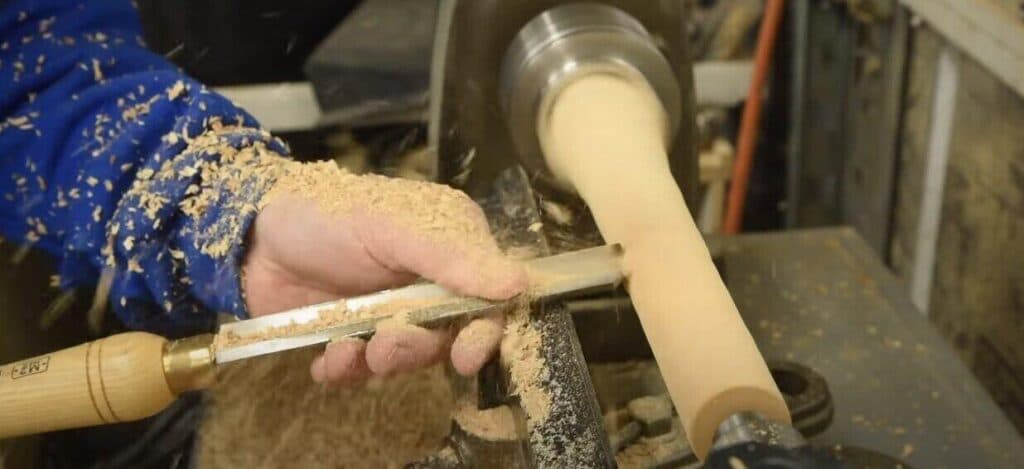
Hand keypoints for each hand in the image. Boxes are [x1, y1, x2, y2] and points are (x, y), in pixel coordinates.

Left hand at [242, 173, 526, 383]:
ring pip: (409, 356)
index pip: (489, 295)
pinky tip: (327, 361)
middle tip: (385, 345)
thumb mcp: (390, 228)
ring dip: (380, 361)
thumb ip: (453, 257)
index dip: (484, 330)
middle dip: (417, 348)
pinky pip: (365, 368)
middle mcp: (428, 279)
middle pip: (450, 335)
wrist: (251, 235)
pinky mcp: (354, 332)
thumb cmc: (326, 215)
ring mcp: (391, 307)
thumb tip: (520, 283)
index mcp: (450, 242)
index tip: (465, 356)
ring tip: (348, 348)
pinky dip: (348, 371)